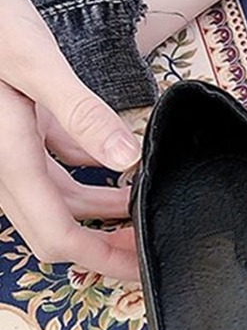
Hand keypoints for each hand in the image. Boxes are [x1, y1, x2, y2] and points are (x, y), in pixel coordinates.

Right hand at [0, 0, 141, 278]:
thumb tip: (126, 158)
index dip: (101, 260)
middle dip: (105, 246)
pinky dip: (86, 176)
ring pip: (58, 200)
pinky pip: (53, 169)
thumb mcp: (33, 61)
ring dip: (101, 212)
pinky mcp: (15, 130)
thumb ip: (80, 112)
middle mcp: (4, 165)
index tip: (139, 268)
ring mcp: (8, 150)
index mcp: (7, 159)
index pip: (57, 236)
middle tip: (148, 242)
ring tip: (143, 208)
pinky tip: (118, 166)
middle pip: (58, 229)